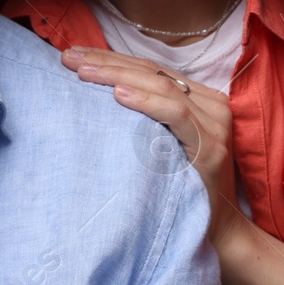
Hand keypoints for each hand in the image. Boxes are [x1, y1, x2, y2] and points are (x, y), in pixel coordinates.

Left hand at [62, 46, 237, 238]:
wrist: (215, 229)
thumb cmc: (180, 186)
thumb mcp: (160, 142)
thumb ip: (145, 116)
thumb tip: (98, 94)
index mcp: (199, 97)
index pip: (149, 69)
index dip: (111, 58)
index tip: (74, 55)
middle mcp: (210, 103)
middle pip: (152, 72)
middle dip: (107, 62)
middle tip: (69, 58)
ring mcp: (213, 122)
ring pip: (161, 85)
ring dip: (118, 76)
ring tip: (84, 73)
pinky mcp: (211, 145)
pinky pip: (176, 114)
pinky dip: (145, 102)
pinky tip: (117, 95)